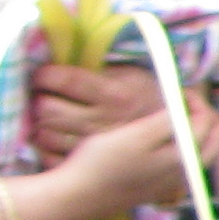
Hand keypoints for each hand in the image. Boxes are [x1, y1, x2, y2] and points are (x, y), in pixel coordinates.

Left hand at [29, 60, 163, 164]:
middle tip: (41, 95)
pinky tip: (53, 138)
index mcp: (115, 95)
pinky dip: (45, 148)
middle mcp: (103, 121)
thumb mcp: (133, 75)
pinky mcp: (92, 165)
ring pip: (45, 135)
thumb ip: (103, 69)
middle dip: (38, 99)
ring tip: (46, 117)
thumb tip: (65, 55)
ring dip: (39, 124)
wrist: (180, 135)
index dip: (45, 75)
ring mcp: (96, 145)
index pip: (64, 80)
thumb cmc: (151, 98)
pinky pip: (51, 158)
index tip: (43, 75)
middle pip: (48, 109)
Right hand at [58, 101, 209, 216]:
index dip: (196, 102)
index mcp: (183, 159)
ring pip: (199, 156)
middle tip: (190, 102)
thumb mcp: (136, 135)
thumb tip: (189, 109)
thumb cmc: (102, 163)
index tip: (180, 90)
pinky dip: (185, 150)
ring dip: (197, 135)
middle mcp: (184, 175)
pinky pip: (184, 166)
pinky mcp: (157, 190)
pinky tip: (169, 143)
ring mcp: (171, 185)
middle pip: (211, 142)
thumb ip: (168, 122)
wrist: (77, 197)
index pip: (206, 123)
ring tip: (184, 118)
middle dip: (206, 119)